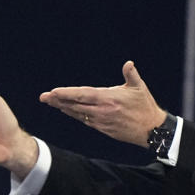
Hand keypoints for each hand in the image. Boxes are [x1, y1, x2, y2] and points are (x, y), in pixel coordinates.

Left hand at [39, 61, 166, 146]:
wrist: (151, 131)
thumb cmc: (145, 106)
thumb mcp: (139, 88)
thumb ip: (131, 74)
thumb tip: (128, 63)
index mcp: (108, 99)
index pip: (82, 95)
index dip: (66, 94)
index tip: (53, 92)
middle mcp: (102, 111)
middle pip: (75, 105)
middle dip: (58, 101)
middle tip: (43, 97)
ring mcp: (101, 122)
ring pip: (77, 114)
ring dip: (63, 107)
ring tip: (50, 102)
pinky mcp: (103, 129)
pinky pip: (84, 120)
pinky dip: (74, 114)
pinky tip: (66, 110)